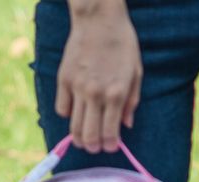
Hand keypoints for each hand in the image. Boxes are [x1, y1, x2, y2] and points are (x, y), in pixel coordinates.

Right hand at [56, 0, 142, 152]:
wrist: (98, 18)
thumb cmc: (122, 44)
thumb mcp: (136, 72)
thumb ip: (131, 102)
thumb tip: (126, 125)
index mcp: (116, 94)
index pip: (110, 133)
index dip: (110, 145)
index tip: (111, 147)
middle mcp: (95, 94)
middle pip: (89, 135)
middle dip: (93, 147)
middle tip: (95, 147)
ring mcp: (77, 88)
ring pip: (74, 126)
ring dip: (79, 138)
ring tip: (83, 140)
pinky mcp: (64, 80)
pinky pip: (62, 109)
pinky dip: (68, 115)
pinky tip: (75, 113)